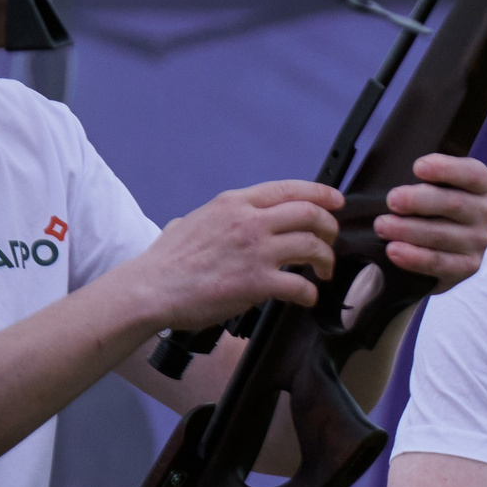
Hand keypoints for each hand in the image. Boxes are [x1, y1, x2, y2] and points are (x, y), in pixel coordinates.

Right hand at [117, 180, 344, 331]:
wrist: (150, 289)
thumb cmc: (166, 261)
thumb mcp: (190, 220)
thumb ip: (216, 217)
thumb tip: (218, 219)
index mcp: (234, 203)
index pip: (289, 189)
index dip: (321, 194)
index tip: (336, 202)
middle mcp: (249, 222)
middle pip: (310, 214)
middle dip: (329, 228)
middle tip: (330, 242)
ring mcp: (255, 252)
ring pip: (313, 246)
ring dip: (326, 260)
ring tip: (323, 272)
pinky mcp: (257, 283)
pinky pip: (300, 285)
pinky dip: (310, 293)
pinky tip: (306, 297)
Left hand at [375, 153, 486, 287]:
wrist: (441, 245)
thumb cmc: (434, 205)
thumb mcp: (438, 185)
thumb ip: (427, 179)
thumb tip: (397, 177)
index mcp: (485, 186)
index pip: (473, 174)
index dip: (447, 169)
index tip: (417, 167)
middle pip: (455, 204)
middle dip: (419, 201)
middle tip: (391, 200)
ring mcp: (480, 242)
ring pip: (443, 235)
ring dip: (408, 230)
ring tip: (382, 225)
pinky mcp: (468, 266)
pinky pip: (440, 263)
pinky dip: (415, 257)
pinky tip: (394, 250)